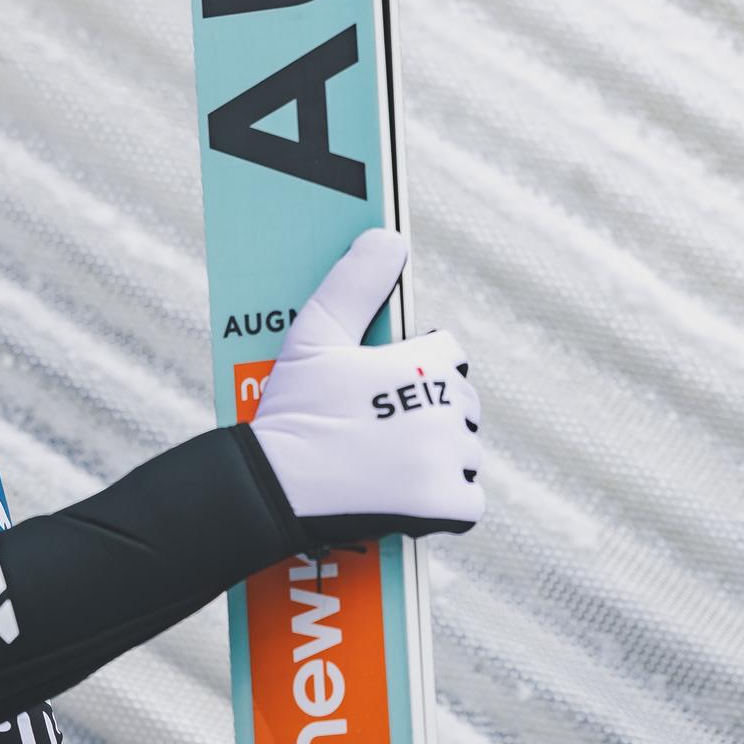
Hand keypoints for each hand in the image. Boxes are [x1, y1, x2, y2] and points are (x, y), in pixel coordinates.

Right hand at [247, 228, 483, 546]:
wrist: (275, 488)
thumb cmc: (294, 409)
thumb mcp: (314, 334)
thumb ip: (355, 281)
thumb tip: (388, 236)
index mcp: (422, 364)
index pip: (449, 354)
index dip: (420, 364)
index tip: (388, 381)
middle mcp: (445, 411)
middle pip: (462, 404)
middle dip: (434, 411)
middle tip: (385, 426)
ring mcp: (447, 461)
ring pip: (465, 452)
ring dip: (441, 457)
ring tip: (393, 460)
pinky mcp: (446, 507)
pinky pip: (468, 501)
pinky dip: (447, 502)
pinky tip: (413, 494)